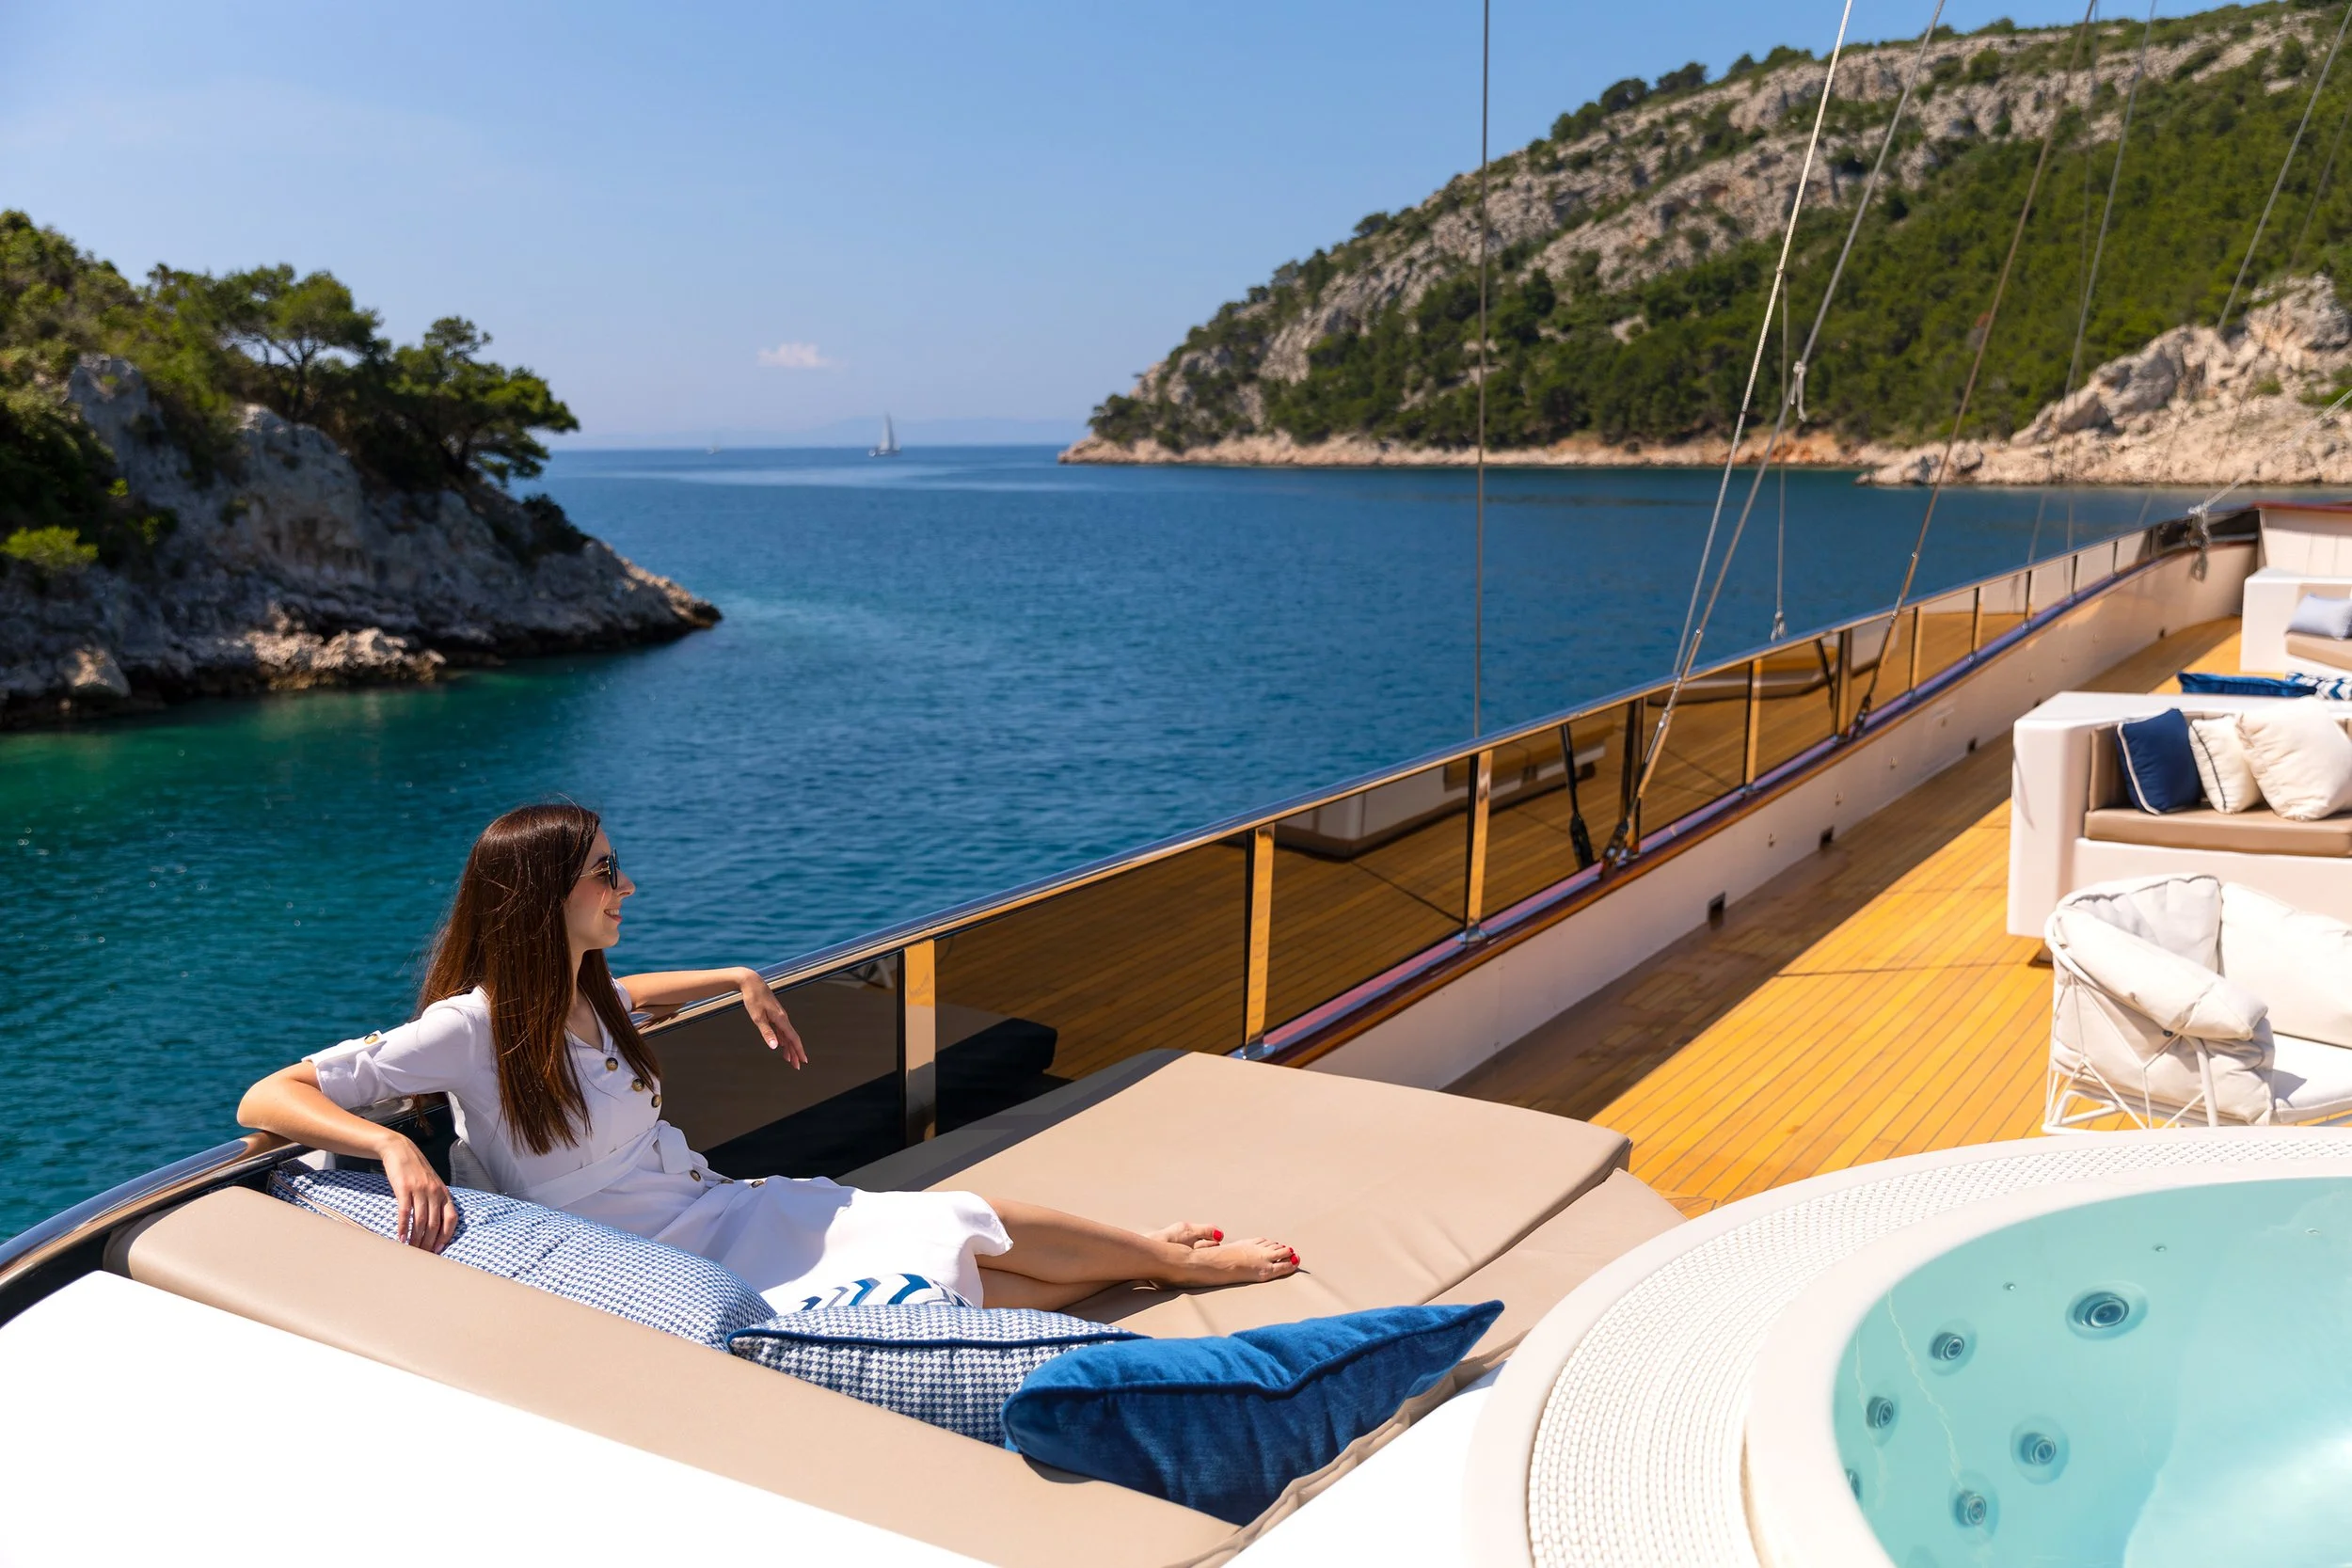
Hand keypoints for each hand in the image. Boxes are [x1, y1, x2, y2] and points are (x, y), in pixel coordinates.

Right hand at [379, 1135, 456, 1251]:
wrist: (400, 1150)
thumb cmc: (416, 1170)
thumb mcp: (432, 1184)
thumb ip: (436, 1200)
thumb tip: (436, 1224)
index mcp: (444, 1192)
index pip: (452, 1218)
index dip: (446, 1236)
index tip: (439, 1249)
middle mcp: (434, 1192)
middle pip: (435, 1224)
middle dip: (429, 1243)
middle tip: (422, 1256)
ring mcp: (420, 1190)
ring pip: (421, 1221)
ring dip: (416, 1239)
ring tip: (411, 1251)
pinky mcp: (404, 1189)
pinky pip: (405, 1212)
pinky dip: (403, 1228)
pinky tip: (400, 1238)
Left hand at [738, 969, 806, 1066]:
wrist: (752, 982)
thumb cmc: (753, 998)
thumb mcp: (758, 1017)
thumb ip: (767, 1033)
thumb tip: (776, 1047)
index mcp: (781, 1019)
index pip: (793, 1038)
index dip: (798, 1050)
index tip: (803, 1061)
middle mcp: (783, 1018)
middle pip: (792, 1038)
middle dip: (795, 1052)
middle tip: (796, 1066)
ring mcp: (779, 1016)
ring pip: (787, 1035)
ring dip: (789, 1047)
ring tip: (788, 1059)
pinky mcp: (774, 1015)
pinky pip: (781, 1030)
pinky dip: (783, 1039)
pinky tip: (781, 1044)